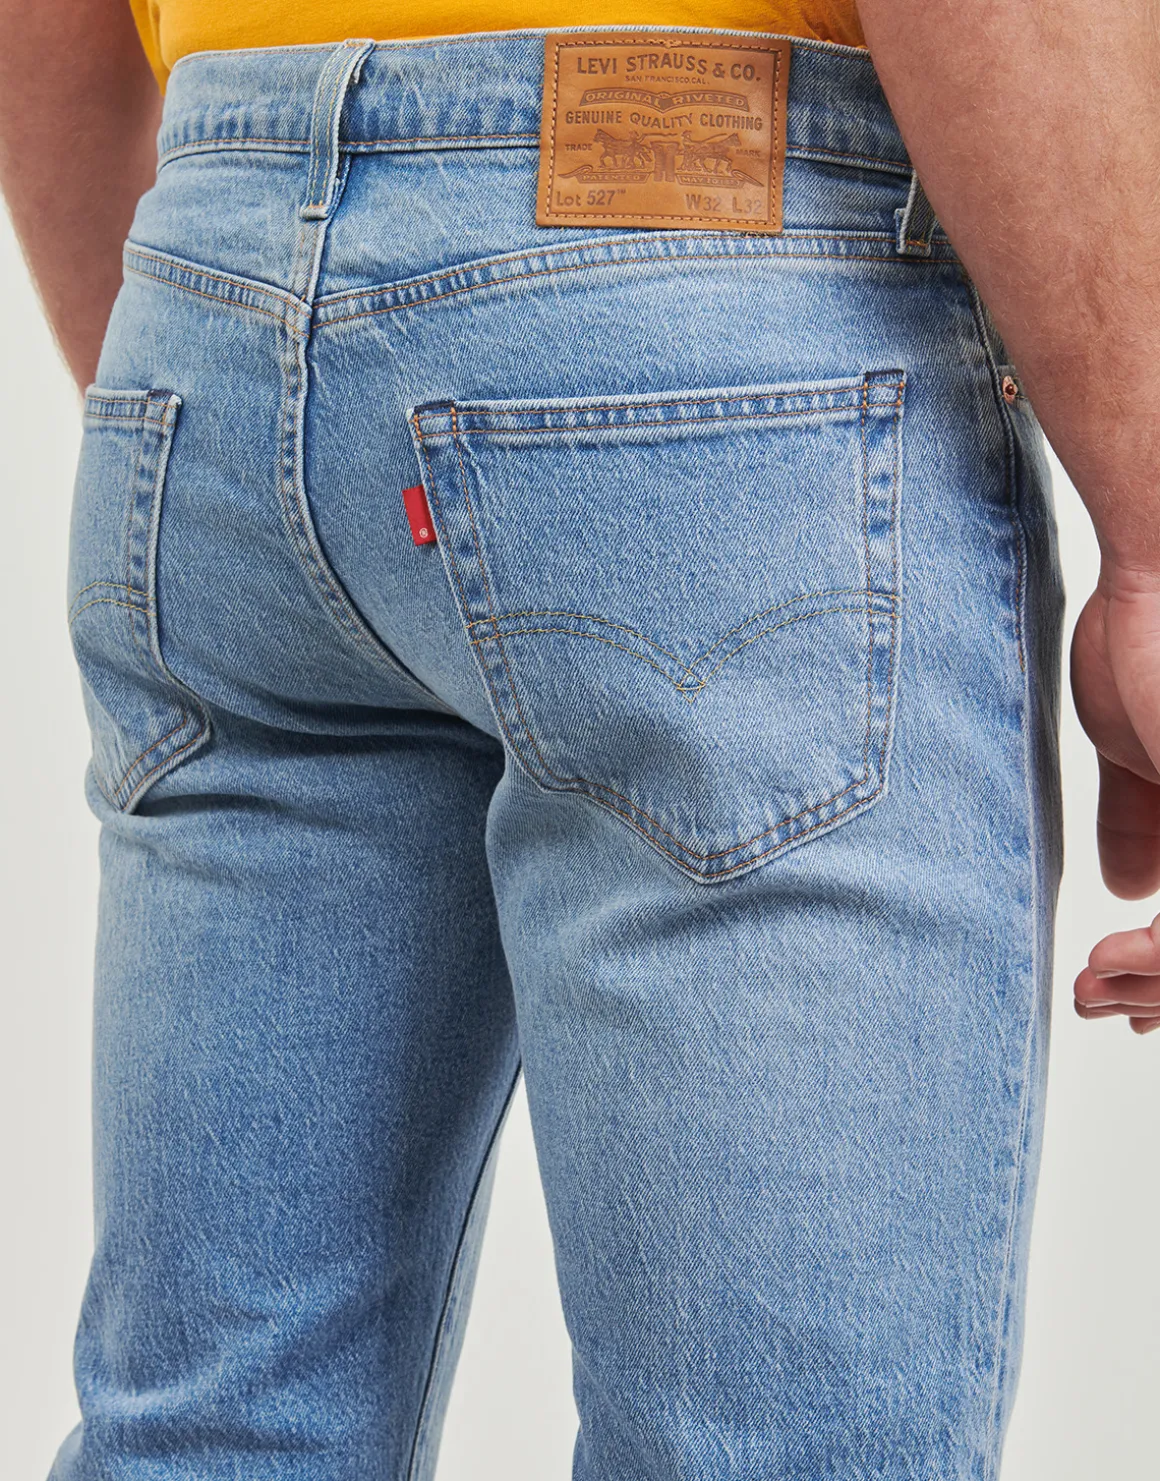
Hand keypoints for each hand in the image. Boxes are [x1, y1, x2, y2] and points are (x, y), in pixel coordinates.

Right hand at [1071, 562, 1159, 1031]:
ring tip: (1099, 989)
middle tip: (1107, 1006)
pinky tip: (1117, 959)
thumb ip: (1136, 819)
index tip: (1123, 988)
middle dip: (1159, 983)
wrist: (1156, 566)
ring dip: (1156, 975)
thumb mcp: (1131, 747)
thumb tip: (1125, 884)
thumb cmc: (1143, 634)